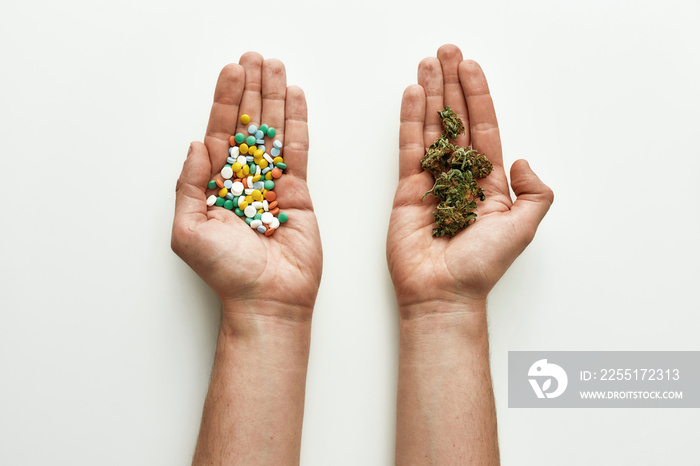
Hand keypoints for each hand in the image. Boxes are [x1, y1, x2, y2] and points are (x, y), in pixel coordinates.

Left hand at [172, 53, 321, 322]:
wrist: (267, 299)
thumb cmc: (225, 273)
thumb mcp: (189, 230)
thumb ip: (190, 185)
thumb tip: (198, 144)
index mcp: (215, 186)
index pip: (220, 134)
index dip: (225, 102)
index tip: (231, 73)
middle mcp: (244, 180)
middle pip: (248, 126)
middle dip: (251, 91)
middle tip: (255, 59)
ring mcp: (273, 184)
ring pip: (274, 132)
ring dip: (274, 99)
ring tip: (276, 68)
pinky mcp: (299, 193)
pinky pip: (298, 152)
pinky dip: (298, 124)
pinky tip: (295, 99)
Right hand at [387, 44, 552, 313]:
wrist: (443, 292)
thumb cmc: (483, 265)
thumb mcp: (524, 227)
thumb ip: (535, 192)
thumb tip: (522, 159)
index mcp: (489, 183)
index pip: (483, 129)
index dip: (477, 96)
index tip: (470, 67)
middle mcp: (459, 177)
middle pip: (455, 120)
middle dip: (451, 85)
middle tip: (446, 53)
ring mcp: (431, 181)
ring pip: (431, 128)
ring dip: (430, 94)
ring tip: (427, 64)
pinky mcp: (407, 190)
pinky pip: (408, 148)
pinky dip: (409, 121)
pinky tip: (411, 96)